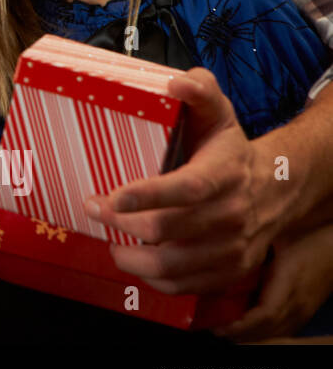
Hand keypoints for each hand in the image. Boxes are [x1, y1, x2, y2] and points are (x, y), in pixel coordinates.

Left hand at [85, 68, 277, 294]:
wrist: (275, 189)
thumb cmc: (230, 150)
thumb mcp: (219, 113)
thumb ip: (200, 91)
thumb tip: (174, 83)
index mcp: (225, 174)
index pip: (186, 189)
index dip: (147, 195)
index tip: (111, 197)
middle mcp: (231, 215)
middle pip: (168, 230)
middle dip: (120, 223)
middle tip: (92, 208)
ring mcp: (231, 248)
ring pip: (172, 266)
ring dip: (130, 256)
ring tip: (108, 239)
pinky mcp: (228, 271)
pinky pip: (183, 286)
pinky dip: (151, 279)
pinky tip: (134, 258)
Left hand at [215, 224, 332, 340]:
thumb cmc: (306, 241)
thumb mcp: (278, 241)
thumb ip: (252, 251)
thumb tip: (221, 254)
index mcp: (288, 285)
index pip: (264, 315)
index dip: (240, 325)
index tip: (218, 326)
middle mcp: (296, 305)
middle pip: (266, 331)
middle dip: (238, 334)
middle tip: (211, 327)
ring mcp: (302, 313)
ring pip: (273, 334)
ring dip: (247, 336)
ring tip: (222, 329)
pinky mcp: (303, 314)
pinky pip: (281, 331)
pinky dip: (260, 333)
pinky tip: (243, 328)